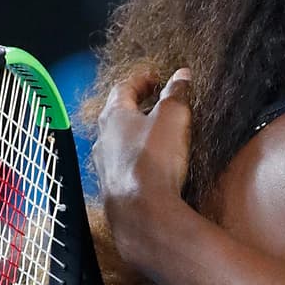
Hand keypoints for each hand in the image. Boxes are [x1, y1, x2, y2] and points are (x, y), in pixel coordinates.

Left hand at [93, 68, 192, 264]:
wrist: (141, 209)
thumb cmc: (153, 158)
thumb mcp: (172, 118)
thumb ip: (176, 94)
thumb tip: (181, 75)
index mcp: (114, 115)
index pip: (123, 88)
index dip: (141, 80)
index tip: (155, 78)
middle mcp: (103, 138)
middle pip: (117, 115)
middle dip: (136, 107)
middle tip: (155, 103)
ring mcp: (104, 165)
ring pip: (118, 141)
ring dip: (134, 133)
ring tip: (155, 133)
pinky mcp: (113, 187)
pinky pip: (122, 164)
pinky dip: (135, 157)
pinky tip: (150, 164)